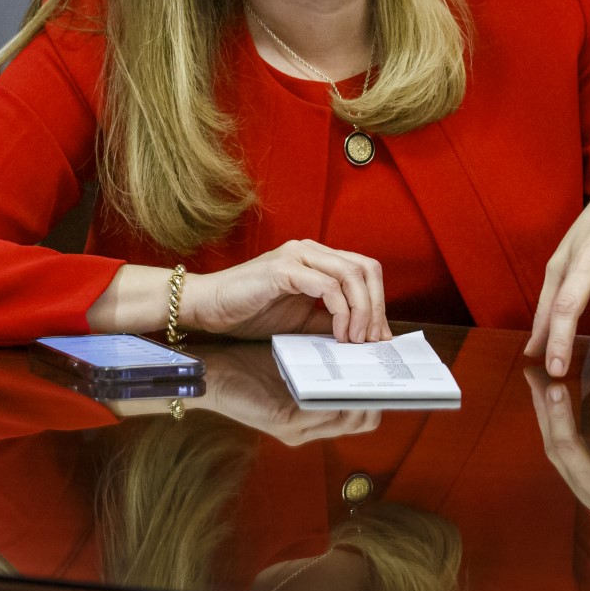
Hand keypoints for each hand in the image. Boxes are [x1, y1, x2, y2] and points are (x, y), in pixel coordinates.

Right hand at [185, 240, 391, 342]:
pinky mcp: (283, 269)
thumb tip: (364, 333)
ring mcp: (296, 256)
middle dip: (375, 307)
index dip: (378, 302)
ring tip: (356, 340)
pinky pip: (326, 286)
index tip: (380, 336)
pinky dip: (339, 311)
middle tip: (372, 340)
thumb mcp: (301, 320)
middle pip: (364, 269)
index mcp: (317, 258)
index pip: (364, 270)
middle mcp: (310, 250)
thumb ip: (329, 319)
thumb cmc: (250, 311)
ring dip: (360, 311)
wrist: (209, 307)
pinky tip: (338, 333)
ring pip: (349, 275)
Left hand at [192, 344, 380, 445]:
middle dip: (383, 390)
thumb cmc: (249, 360)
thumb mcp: (294, 355)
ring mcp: (301, 428)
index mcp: (316, 411)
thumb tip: (359, 330)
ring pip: (353, 420)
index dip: (383, 387)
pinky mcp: (286, 424)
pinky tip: (345, 368)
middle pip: (366, 418)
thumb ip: (324, 352)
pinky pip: (327, 415)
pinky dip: (343, 395)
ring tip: (372, 360)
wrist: (211, 370)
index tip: (388, 356)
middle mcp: (312, 426)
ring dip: (368, 392)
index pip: (364, 410)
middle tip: (387, 357)